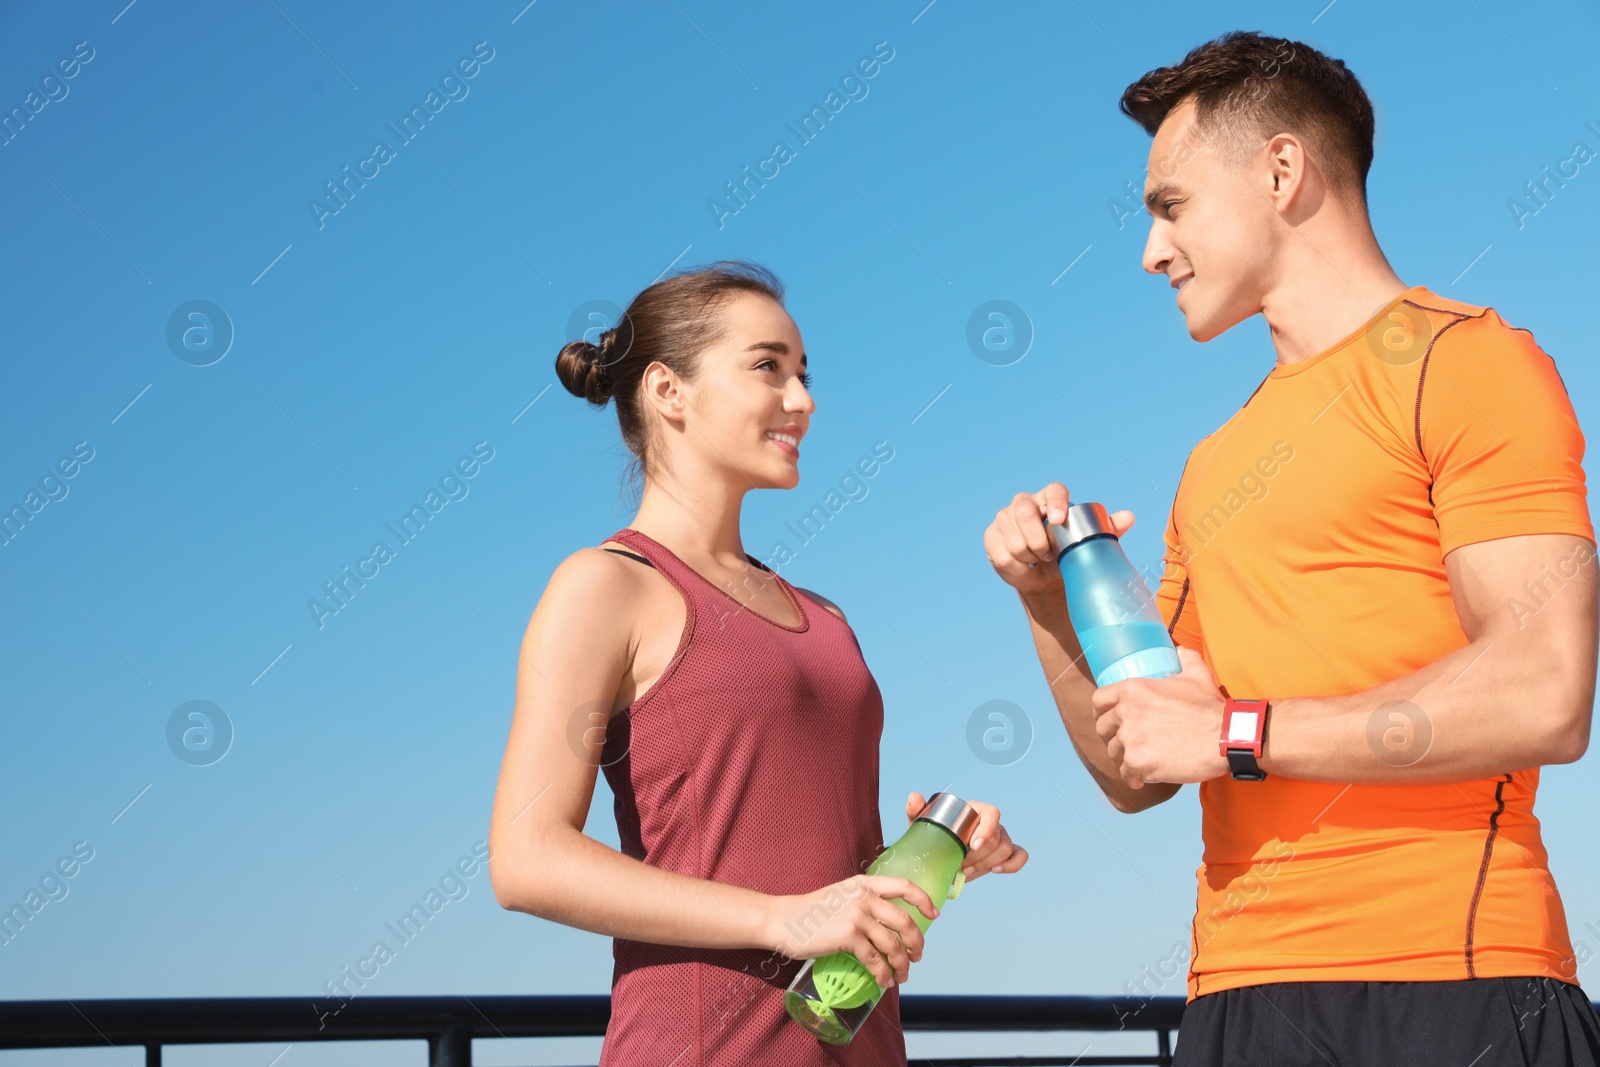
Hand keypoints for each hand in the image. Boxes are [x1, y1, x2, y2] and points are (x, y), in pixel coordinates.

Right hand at [764, 873, 938, 986]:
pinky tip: (884, 981)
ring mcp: (856, 916)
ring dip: (902, 964)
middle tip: (917, 956)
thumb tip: (886, 927)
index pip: (904, 886)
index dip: (923, 900)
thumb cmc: (810, 911)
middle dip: (916, 943)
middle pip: (905, 921)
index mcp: (864, 884)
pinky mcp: (848, 937)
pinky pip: (875, 960)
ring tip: (902, 975)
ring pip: (893, 945)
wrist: (782, 919)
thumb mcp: (841, 896)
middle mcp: (864, 897)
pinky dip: (883, 974)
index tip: (933, 914)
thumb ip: (863, 903)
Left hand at [905, 792, 1028, 882]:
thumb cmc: (933, 833)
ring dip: (986, 863)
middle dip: (979, 856)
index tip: (973, 845)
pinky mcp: (1006, 854)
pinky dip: (1011, 865)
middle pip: (998, 837)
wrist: (939, 852)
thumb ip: (916, 809)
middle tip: (960, 865)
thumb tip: (914, 797)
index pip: (992, 813)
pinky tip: (995, 870)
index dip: (987, 830)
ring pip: (1007, 849)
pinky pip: (1019, 857)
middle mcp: (991, 823)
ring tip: (966, 871)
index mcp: (976, 810)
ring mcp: (1001, 838)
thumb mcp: (922, 823)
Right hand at [983, 483, 1135, 595]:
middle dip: (1037, 538)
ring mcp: (1005, 518)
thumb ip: (1107, 529)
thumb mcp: (1087, 543)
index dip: (1054, 502)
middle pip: (1024, 511)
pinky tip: (1023, 567)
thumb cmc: (1067, 554)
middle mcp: (1025, 503)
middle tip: (1048, 555)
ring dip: (1027, 555)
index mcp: (1050, 499)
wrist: (1044, 577)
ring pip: (1013, 537)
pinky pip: (1001, 554)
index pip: (1053, 491)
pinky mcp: (991, 536)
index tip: (1059, 520)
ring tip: (1037, 561)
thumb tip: (1129, 517)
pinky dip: (1015, 567)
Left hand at [1091, 645, 1229, 786]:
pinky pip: (1125, 773)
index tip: (1108, 719)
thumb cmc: (1210, 707)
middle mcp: (1126, 712)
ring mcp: (1130, 739)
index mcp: (1133, 690)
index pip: (1099, 700)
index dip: (1101, 711)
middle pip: (1103, 728)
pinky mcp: (1138, 762)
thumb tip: (1179, 650)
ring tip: (1138, 760)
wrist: (1224, 736)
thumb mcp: (1196, 674)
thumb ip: (1185, 659)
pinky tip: (1139, 779)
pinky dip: (1131, 777)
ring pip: (1113, 752)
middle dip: (1112, 736)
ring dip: (1123, 757)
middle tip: (1127, 742)